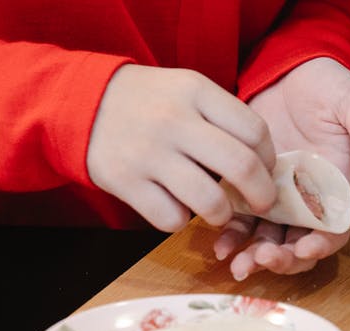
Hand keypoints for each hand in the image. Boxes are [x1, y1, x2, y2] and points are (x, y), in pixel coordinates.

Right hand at [87, 65, 276, 231]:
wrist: (80, 102)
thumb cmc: (148, 101)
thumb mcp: (186, 89)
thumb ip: (222, 117)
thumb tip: (263, 162)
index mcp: (195, 91)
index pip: (254, 131)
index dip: (269, 158)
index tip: (265, 168)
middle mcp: (174, 121)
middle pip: (240, 167)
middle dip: (261, 194)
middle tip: (261, 203)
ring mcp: (148, 153)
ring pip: (209, 201)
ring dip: (223, 215)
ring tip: (218, 212)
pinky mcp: (125, 182)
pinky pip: (171, 219)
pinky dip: (180, 221)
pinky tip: (176, 207)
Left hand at [214, 57, 349, 280]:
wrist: (291, 67)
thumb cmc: (330, 86)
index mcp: (336, 188)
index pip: (334, 231)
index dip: (321, 246)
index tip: (304, 249)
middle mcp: (307, 200)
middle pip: (297, 244)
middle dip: (281, 260)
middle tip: (260, 261)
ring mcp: (276, 195)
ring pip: (266, 238)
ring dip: (253, 255)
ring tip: (236, 263)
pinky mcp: (248, 184)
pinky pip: (239, 217)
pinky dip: (230, 234)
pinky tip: (217, 243)